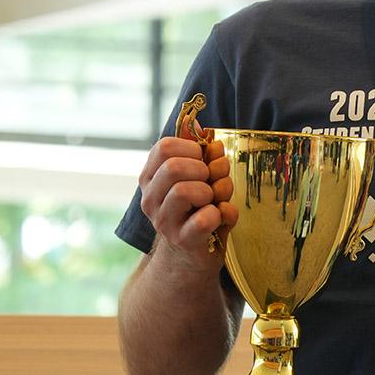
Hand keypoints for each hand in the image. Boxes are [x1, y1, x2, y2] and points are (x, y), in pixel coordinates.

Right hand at [138, 123, 236, 266]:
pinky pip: (206, 218)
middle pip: (174, 167)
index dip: (193, 148)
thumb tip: (196, 121)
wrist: (195, 253)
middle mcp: (151, 199)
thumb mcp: (198, 175)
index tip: (203, 160)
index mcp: (151, 178)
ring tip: (215, 199)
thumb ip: (196, 149)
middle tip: (211, 181)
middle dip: (204, 169)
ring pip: (185, 191)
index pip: (165, 147)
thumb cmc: (199, 207)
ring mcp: (164, 221)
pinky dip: (223, 213)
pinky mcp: (183, 240)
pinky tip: (222, 216)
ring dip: (212, 191)